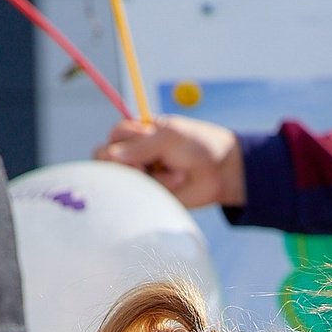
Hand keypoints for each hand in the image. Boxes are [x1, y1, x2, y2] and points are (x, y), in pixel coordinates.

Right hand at [95, 116, 244, 208]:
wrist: (223, 172)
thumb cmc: (199, 146)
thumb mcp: (170, 137)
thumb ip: (139, 146)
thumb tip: (109, 157)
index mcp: (139, 135)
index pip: (113, 136)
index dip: (123, 140)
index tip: (144, 137)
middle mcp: (136, 156)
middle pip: (108, 160)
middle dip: (128, 162)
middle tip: (147, 163)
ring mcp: (142, 177)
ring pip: (124, 180)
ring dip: (149, 176)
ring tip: (173, 173)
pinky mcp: (151, 196)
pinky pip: (140, 196)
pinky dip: (160, 188)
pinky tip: (176, 183)